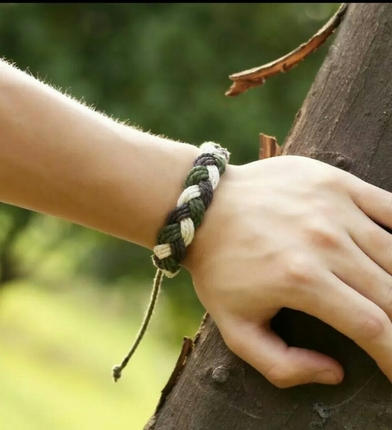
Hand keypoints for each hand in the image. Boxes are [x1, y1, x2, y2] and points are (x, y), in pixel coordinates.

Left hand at [184, 155, 391, 387]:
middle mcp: (324, 242)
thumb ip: (281, 365)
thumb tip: (334, 372)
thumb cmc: (218, 266)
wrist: (204, 208)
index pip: (373, 327)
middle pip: (391, 293)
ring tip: (390, 298)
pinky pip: (390, 207)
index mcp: (301, 280)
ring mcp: (332, 207)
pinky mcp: (334, 183)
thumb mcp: (234, 327)